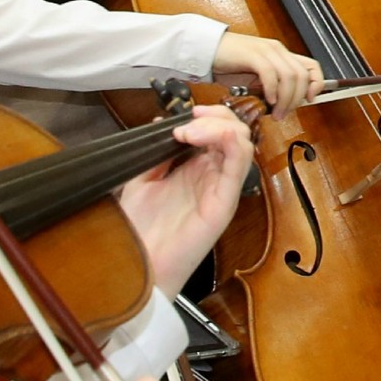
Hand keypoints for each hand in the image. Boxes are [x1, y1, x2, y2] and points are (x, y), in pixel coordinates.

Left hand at [115, 107, 253, 297]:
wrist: (137, 266)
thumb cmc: (140, 230)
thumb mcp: (140, 181)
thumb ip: (154, 153)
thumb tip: (160, 123)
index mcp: (196, 170)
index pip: (218, 131)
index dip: (206, 115)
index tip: (181, 115)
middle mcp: (214, 177)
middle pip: (235, 132)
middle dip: (215, 115)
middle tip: (189, 119)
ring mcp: (222, 188)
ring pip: (242, 142)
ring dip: (219, 125)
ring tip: (189, 131)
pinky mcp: (225, 201)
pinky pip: (240, 163)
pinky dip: (226, 140)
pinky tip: (198, 138)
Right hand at [214, 31, 320, 115]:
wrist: (206, 51)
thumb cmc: (229, 66)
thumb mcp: (256, 79)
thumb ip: (272, 87)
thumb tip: (284, 104)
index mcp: (281, 55)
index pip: (311, 66)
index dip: (317, 83)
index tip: (310, 99)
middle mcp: (277, 50)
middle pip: (301, 75)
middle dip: (296, 99)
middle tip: (284, 113)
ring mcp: (266, 50)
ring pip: (289, 75)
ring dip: (285, 99)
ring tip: (276, 112)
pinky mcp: (252, 55)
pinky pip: (270, 73)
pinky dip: (272, 89)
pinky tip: (267, 100)